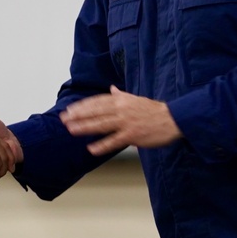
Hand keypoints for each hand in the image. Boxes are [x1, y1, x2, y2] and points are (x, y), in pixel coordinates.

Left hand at [59, 85, 181, 155]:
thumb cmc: (154, 110)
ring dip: (85, 127)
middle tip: (64, 119)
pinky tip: (91, 149)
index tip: (70, 109)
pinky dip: (102, 145)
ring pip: (101, 124)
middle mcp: (121, 109)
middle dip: (78, 115)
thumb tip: (112, 89)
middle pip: (95, 111)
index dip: (82, 105)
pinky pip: (114, 141)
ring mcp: (126, 122)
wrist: (173, 119)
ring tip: (71, 130)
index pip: (97, 101)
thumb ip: (121, 95)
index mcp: (121, 100)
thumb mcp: (136, 99)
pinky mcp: (132, 135)